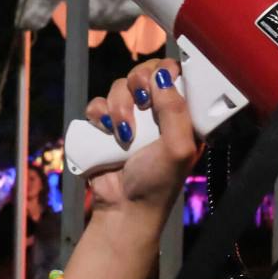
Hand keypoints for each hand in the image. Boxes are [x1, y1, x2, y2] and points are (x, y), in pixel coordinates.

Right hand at [80, 58, 198, 227]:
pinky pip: (97, 104)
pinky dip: (98, 113)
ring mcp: (130, 117)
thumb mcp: (178, 148)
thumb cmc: (158, 183)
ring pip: (119, 86)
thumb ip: (176, 110)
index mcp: (180, 115)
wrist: (124, 207)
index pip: (174, 75)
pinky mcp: (105, 125)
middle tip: (141, 101)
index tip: (158, 84)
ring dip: (118, 105)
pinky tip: (106, 131)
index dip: (164, 72)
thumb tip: (163, 76)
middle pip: (143, 73)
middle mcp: (156, 112)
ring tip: (124, 132)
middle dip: (137, 84)